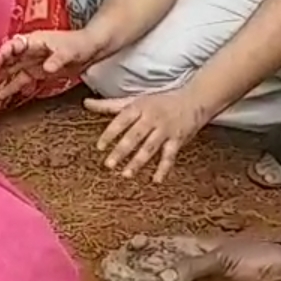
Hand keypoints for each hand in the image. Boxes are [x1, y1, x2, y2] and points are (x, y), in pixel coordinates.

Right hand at [0, 30, 104, 86]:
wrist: (93, 48)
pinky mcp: (35, 73)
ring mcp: (30, 62)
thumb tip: (46, 68)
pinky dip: (9, 90)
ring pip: (9, 74)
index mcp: (32, 41)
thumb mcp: (71, 51)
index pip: (10, 47)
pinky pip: (18, 82)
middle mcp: (27, 51)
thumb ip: (58, 59)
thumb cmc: (80, 44)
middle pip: (5, 62)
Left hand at [85, 88, 213, 181]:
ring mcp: (165, 130)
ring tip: (126, 175)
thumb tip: (86, 103)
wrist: (194, 100)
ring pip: (150, 147)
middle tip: (109, 165)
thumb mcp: (135, 100)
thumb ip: (110, 105)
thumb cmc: (160, 101)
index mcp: (139, 107)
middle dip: (122, 151)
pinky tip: (155, 180)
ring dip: (138, 162)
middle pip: (134, 136)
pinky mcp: (178, 140)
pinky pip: (169, 156)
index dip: (110, 134)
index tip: (100, 147)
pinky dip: (163, 168)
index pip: (121, 120)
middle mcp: (152, 118)